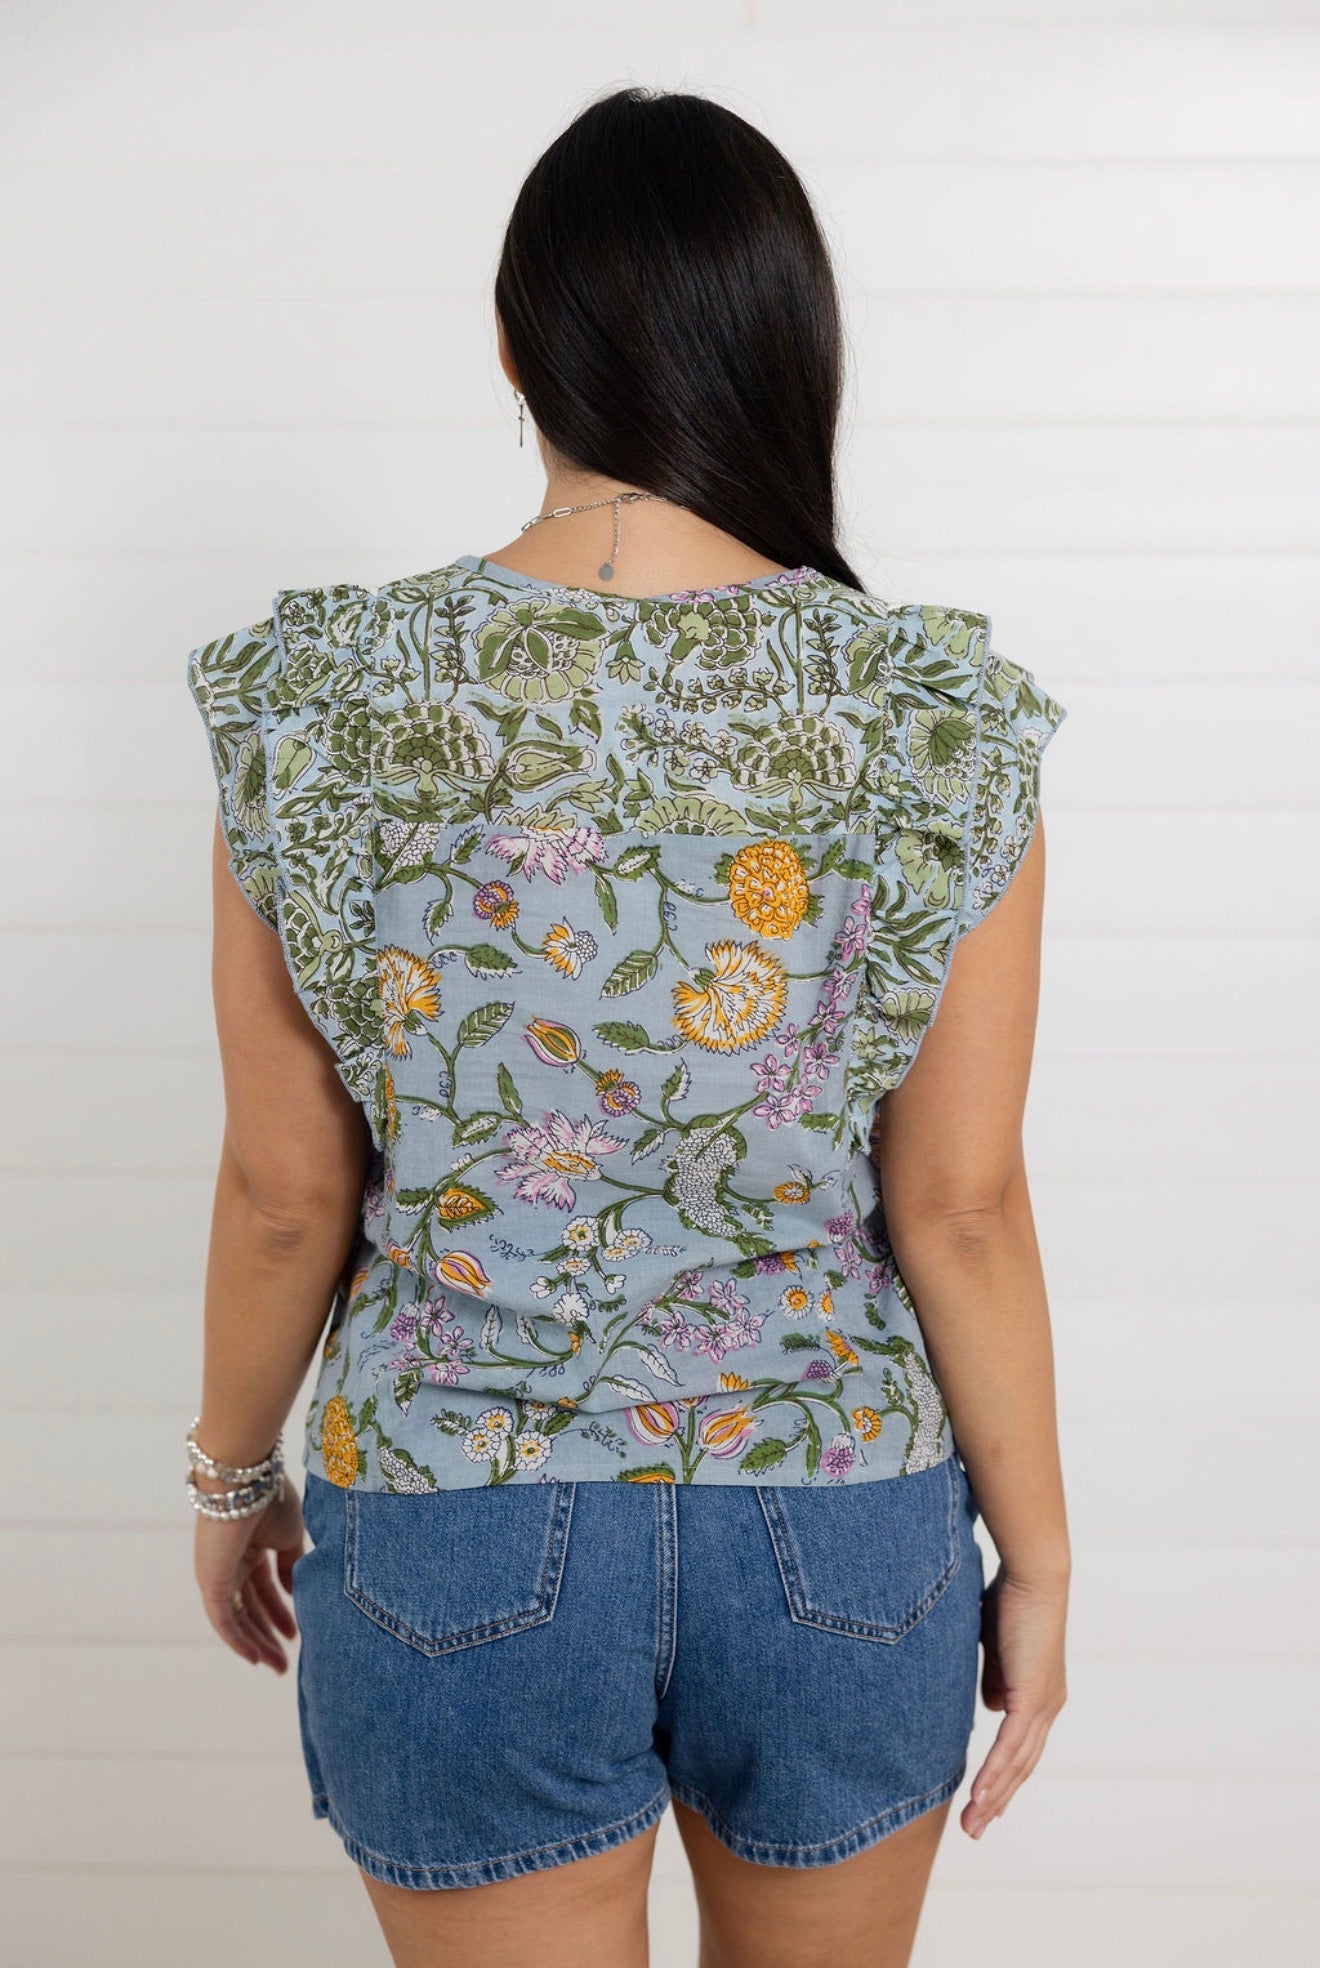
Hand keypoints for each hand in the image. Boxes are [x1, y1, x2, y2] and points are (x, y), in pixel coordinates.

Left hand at [193, 1476, 304, 1671]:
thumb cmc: (270, 1499)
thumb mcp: (291, 1536)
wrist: (246, 1481)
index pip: (265, 1587)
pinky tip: (255, 1658)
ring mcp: (219, 1574)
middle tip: (286, 1662)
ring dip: (257, 1643)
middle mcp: (232, 1563)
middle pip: (251, 1607)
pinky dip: (238, 1640)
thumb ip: (292, 1565)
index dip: (281, 1611)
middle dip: (268, 1634)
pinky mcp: (210, 1582)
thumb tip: (295, 1592)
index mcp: (252, 1547)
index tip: (296, 1633)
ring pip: (238, 1618)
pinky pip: (224, 1619)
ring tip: (277, 1666)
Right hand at [962, 1560, 1068, 1838]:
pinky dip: (994, 1774)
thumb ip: (993, 1677)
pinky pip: (1010, 1746)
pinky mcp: (1031, 1698)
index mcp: (1041, 1695)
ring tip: (972, 1826)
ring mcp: (1042, 1705)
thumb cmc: (1011, 1599)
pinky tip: (980, 1796)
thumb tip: (989, 1705)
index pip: (1020, 1748)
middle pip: (1021, 1766)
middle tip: (974, 1829)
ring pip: (1016, 1765)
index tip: (983, 1801)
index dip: (1002, 1777)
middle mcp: (1047, 1707)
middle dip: (996, 1801)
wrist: (1033, 1574)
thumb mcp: (996, 1647)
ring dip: (992, 1798)